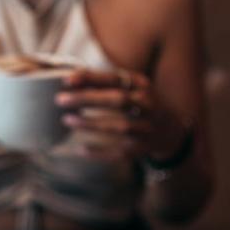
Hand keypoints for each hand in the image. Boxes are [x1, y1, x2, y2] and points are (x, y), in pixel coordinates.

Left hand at [56, 69, 183, 160]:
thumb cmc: (138, 104)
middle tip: (60, 100)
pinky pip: (119, 152)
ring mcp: (146, 129)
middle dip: (88, 99)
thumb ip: (103, 83)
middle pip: (117, 100)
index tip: (67, 79)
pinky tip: (80, 150)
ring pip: (118, 126)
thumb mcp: (129, 89)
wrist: (169, 132)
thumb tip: (69, 79)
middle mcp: (148, 106)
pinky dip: (99, 152)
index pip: (115, 78)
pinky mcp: (142, 149)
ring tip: (67, 120)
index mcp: (143, 86)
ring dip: (91, 123)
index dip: (91, 78)